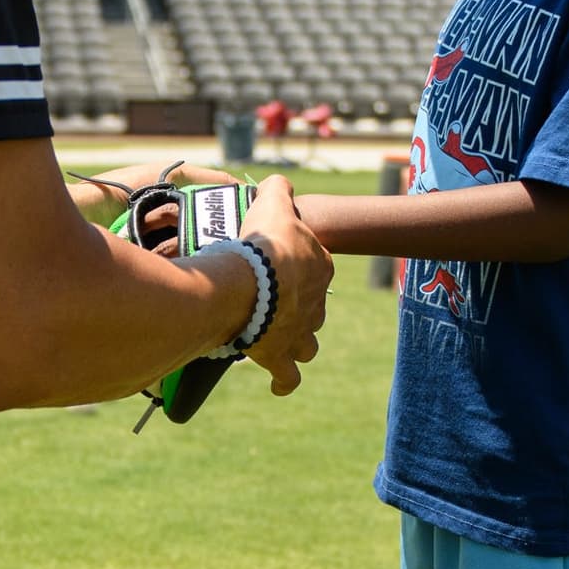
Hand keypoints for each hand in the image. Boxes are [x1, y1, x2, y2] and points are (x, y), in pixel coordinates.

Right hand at [239, 175, 331, 394]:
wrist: (249, 283)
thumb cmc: (263, 243)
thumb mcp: (273, 203)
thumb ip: (279, 189)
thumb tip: (280, 182)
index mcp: (319, 267)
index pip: (315, 264)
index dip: (296, 264)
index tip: (276, 263)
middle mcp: (316, 303)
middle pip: (313, 305)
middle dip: (298, 306)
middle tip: (271, 301)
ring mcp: (301, 332)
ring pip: (308, 343)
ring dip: (298, 342)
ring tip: (279, 340)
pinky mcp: (281, 355)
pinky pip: (289, 376)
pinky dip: (285, 382)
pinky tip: (279, 385)